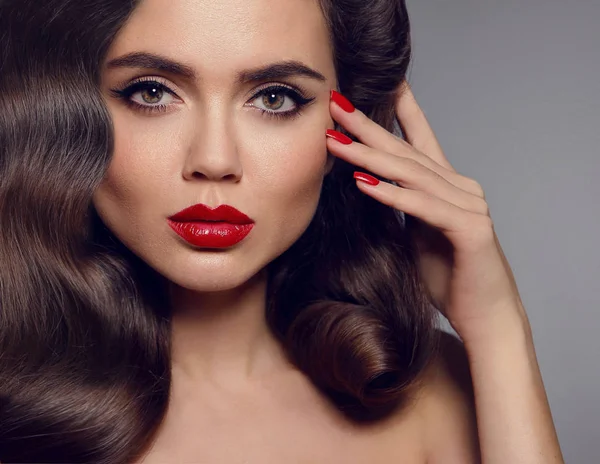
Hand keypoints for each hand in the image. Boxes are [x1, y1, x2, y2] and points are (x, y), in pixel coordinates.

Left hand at [326, 83, 528, 339]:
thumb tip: (370, 186)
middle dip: (368, 127)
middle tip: (336, 105)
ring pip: (411, 174)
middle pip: (407, 151)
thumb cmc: (449, 277)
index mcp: (447, 187)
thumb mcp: (417, 234)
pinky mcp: (471, 229)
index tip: (383, 83)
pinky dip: (393, 195)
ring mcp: (469, 205)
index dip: (403, 110)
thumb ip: (402, 207)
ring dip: (370, 157)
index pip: (421, 140)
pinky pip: (424, 207)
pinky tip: (364, 183)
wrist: (484, 316)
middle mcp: (460, 187)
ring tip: (336, 142)